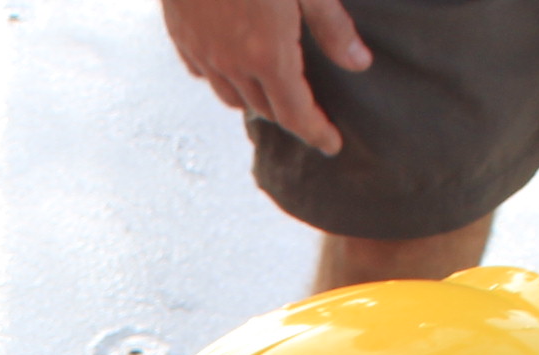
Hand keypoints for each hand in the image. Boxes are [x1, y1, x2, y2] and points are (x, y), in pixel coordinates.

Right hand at [155, 0, 372, 156]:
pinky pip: (203, 73)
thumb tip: (358, 63)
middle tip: (310, 115)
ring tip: (274, 95)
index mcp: (269, 55)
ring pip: (231, 96)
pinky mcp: (180, 35)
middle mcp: (232, 64)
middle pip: (265, 109)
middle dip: (290, 117)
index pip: (296, 113)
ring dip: (256, 101)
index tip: (332, 144)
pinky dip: (223, 78)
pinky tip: (234, 65)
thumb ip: (332, 26)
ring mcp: (202, 51)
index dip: (316, 132)